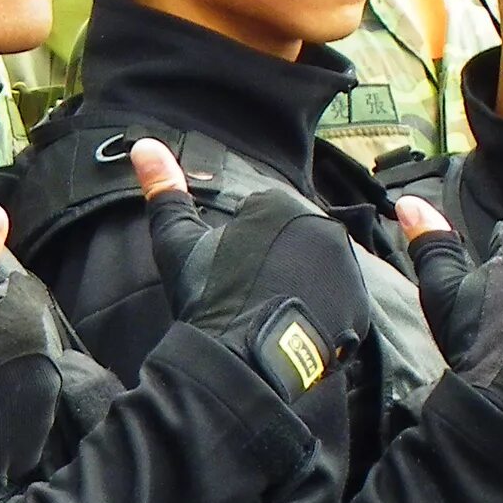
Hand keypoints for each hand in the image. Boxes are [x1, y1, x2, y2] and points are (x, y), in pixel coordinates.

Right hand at [132, 140, 354, 421]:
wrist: (240, 359)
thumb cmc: (207, 296)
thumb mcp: (177, 242)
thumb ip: (165, 190)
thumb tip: (143, 144)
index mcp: (281, 205)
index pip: (263, 220)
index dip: (242, 248)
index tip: (229, 274)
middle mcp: (323, 227)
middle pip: (294, 244)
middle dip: (276, 264)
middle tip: (248, 295)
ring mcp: (347, 267)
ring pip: (317, 273)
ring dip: (299, 288)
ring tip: (269, 314)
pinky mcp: (359, 304)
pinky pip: (338, 304)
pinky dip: (319, 316)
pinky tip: (291, 330)